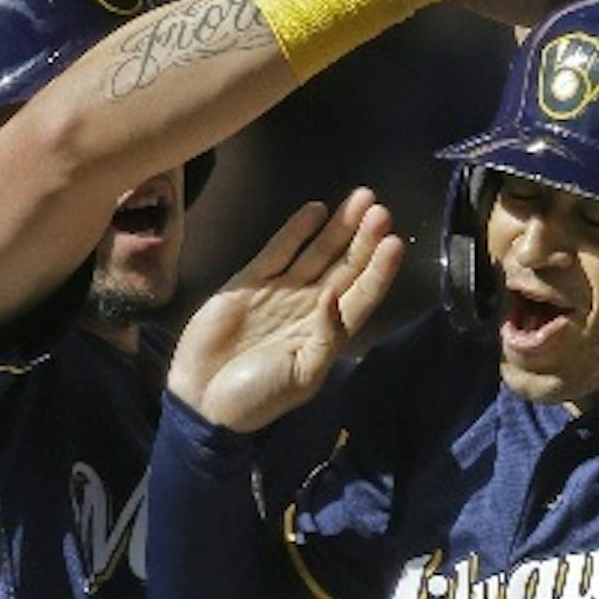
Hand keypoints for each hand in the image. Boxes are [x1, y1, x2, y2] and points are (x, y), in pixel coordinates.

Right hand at [169, 187, 404, 431]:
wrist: (204, 399)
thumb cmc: (259, 397)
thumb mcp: (303, 376)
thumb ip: (326, 338)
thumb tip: (335, 297)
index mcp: (329, 333)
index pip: (363, 294)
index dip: (379, 270)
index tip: (394, 243)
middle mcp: (311, 307)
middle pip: (346, 266)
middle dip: (364, 239)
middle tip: (381, 210)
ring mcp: (282, 292)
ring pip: (318, 252)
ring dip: (340, 227)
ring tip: (362, 199)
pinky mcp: (250, 282)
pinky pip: (279, 250)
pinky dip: (297, 230)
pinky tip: (317, 210)